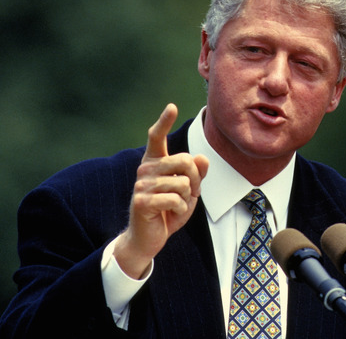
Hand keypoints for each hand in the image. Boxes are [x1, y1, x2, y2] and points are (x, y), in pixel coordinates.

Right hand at [114, 103, 209, 277]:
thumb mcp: (189, 191)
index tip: (171, 106)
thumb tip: (203, 158)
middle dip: (195, 181)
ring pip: (183, 183)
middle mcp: (145, 169)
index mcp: (155, 162)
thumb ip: (196, 174)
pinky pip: (176, 199)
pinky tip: (170, 215)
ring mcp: (142, 184)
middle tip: (186, 195)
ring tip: (175, 207)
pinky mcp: (142, 201)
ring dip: (187, 199)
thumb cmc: (168, 210)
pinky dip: (180, 210)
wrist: (148, 238)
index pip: (157, 137)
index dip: (164, 121)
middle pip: (185, 161)